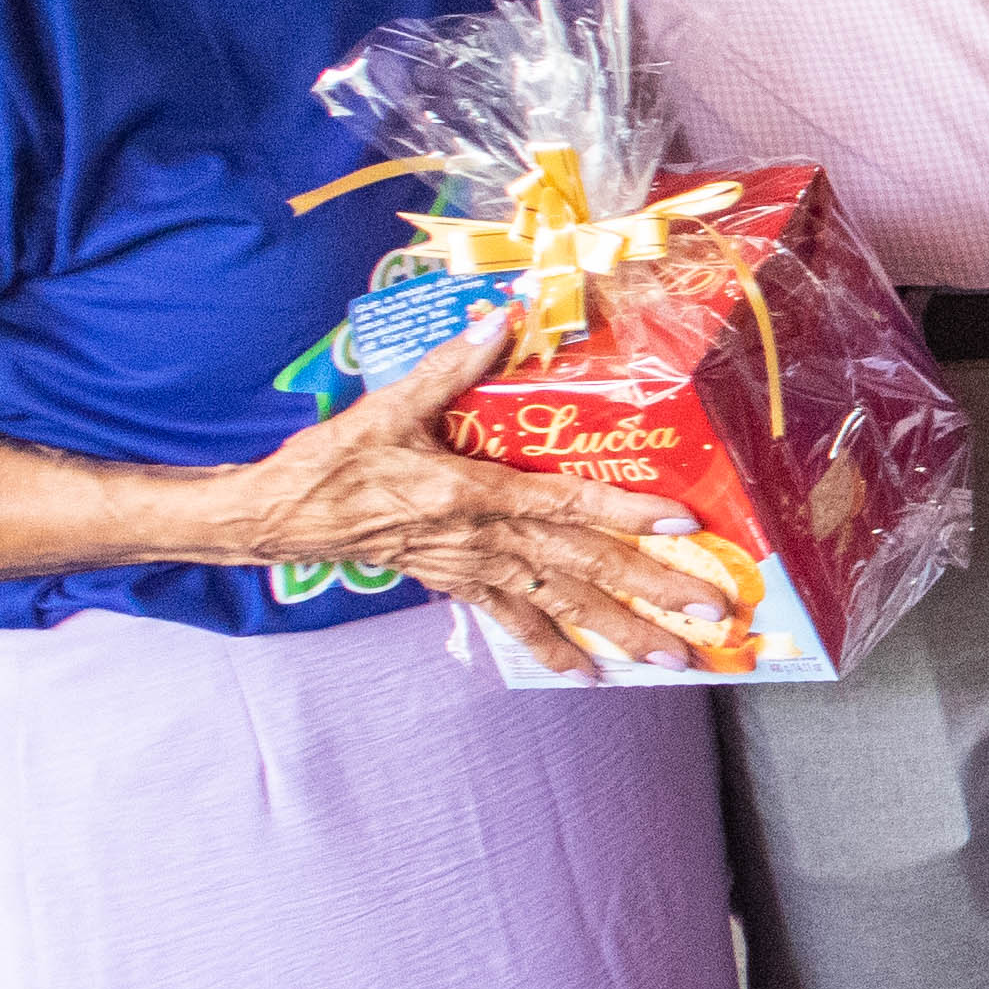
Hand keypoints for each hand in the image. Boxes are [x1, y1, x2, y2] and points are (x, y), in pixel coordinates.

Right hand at [223, 325, 755, 682]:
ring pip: (561, 606)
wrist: (278, 518)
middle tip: (710, 612)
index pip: (568, 504)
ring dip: (621, 632)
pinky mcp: (456, 585)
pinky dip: (554, 649)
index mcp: (475, 493)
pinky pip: (514, 623)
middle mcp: (484, 539)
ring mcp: (474, 568)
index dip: (628, 515)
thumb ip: (452, 366)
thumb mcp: (390, 407)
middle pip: (583, 567)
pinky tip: (592, 674)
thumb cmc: (333, 462)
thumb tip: (502, 315)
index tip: (684, 526)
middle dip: (652, 591)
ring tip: (673, 659)